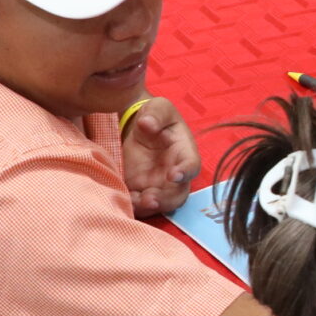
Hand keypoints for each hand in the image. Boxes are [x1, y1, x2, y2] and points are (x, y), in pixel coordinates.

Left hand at [120, 97, 199, 218]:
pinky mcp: (142, 190)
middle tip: (150, 199)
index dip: (185, 172)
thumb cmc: (156, 116)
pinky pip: (141, 205)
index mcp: (185, 153)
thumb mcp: (159, 107)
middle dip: (165, 200)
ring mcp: (159, 185)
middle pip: (178, 194)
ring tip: (134, 202)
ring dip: (148, 207)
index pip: (191, 166)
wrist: (140, 127)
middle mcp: (176, 174)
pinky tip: (124, 202)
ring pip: (161, 204)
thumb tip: (147, 123)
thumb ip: (156, 113)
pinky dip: (134, 207)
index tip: (173, 175)